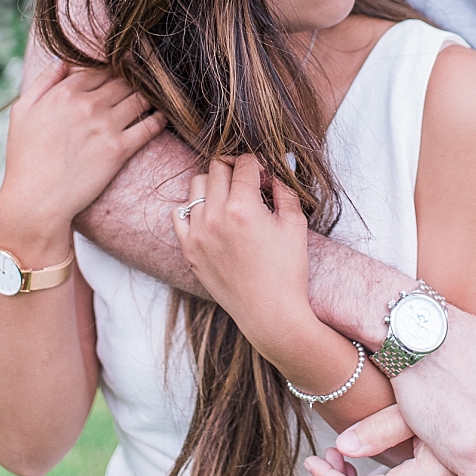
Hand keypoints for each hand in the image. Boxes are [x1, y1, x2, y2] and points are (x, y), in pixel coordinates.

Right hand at [0, 58, 163, 248]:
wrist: (36, 200)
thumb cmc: (26, 157)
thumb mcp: (22, 112)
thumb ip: (43, 81)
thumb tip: (64, 60)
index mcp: (65, 93)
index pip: (100, 69)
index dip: (110, 73)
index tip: (117, 79)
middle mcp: (88, 105)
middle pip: (123, 81)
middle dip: (131, 83)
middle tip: (140, 87)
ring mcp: (106, 126)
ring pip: (140, 98)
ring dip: (147, 98)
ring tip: (151, 102)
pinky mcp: (120, 149)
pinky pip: (151, 125)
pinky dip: (159, 118)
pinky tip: (158, 118)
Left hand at [174, 155, 309, 350]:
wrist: (268, 312)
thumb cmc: (287, 270)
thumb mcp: (295, 224)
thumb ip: (285, 189)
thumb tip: (276, 169)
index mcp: (243, 207)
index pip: (244, 163)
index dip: (259, 162)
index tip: (266, 173)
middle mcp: (215, 216)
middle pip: (217, 167)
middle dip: (236, 167)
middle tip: (249, 180)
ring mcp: (197, 233)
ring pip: (196, 185)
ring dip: (214, 183)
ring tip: (230, 197)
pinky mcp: (188, 250)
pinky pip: (179, 213)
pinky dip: (194, 206)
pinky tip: (211, 214)